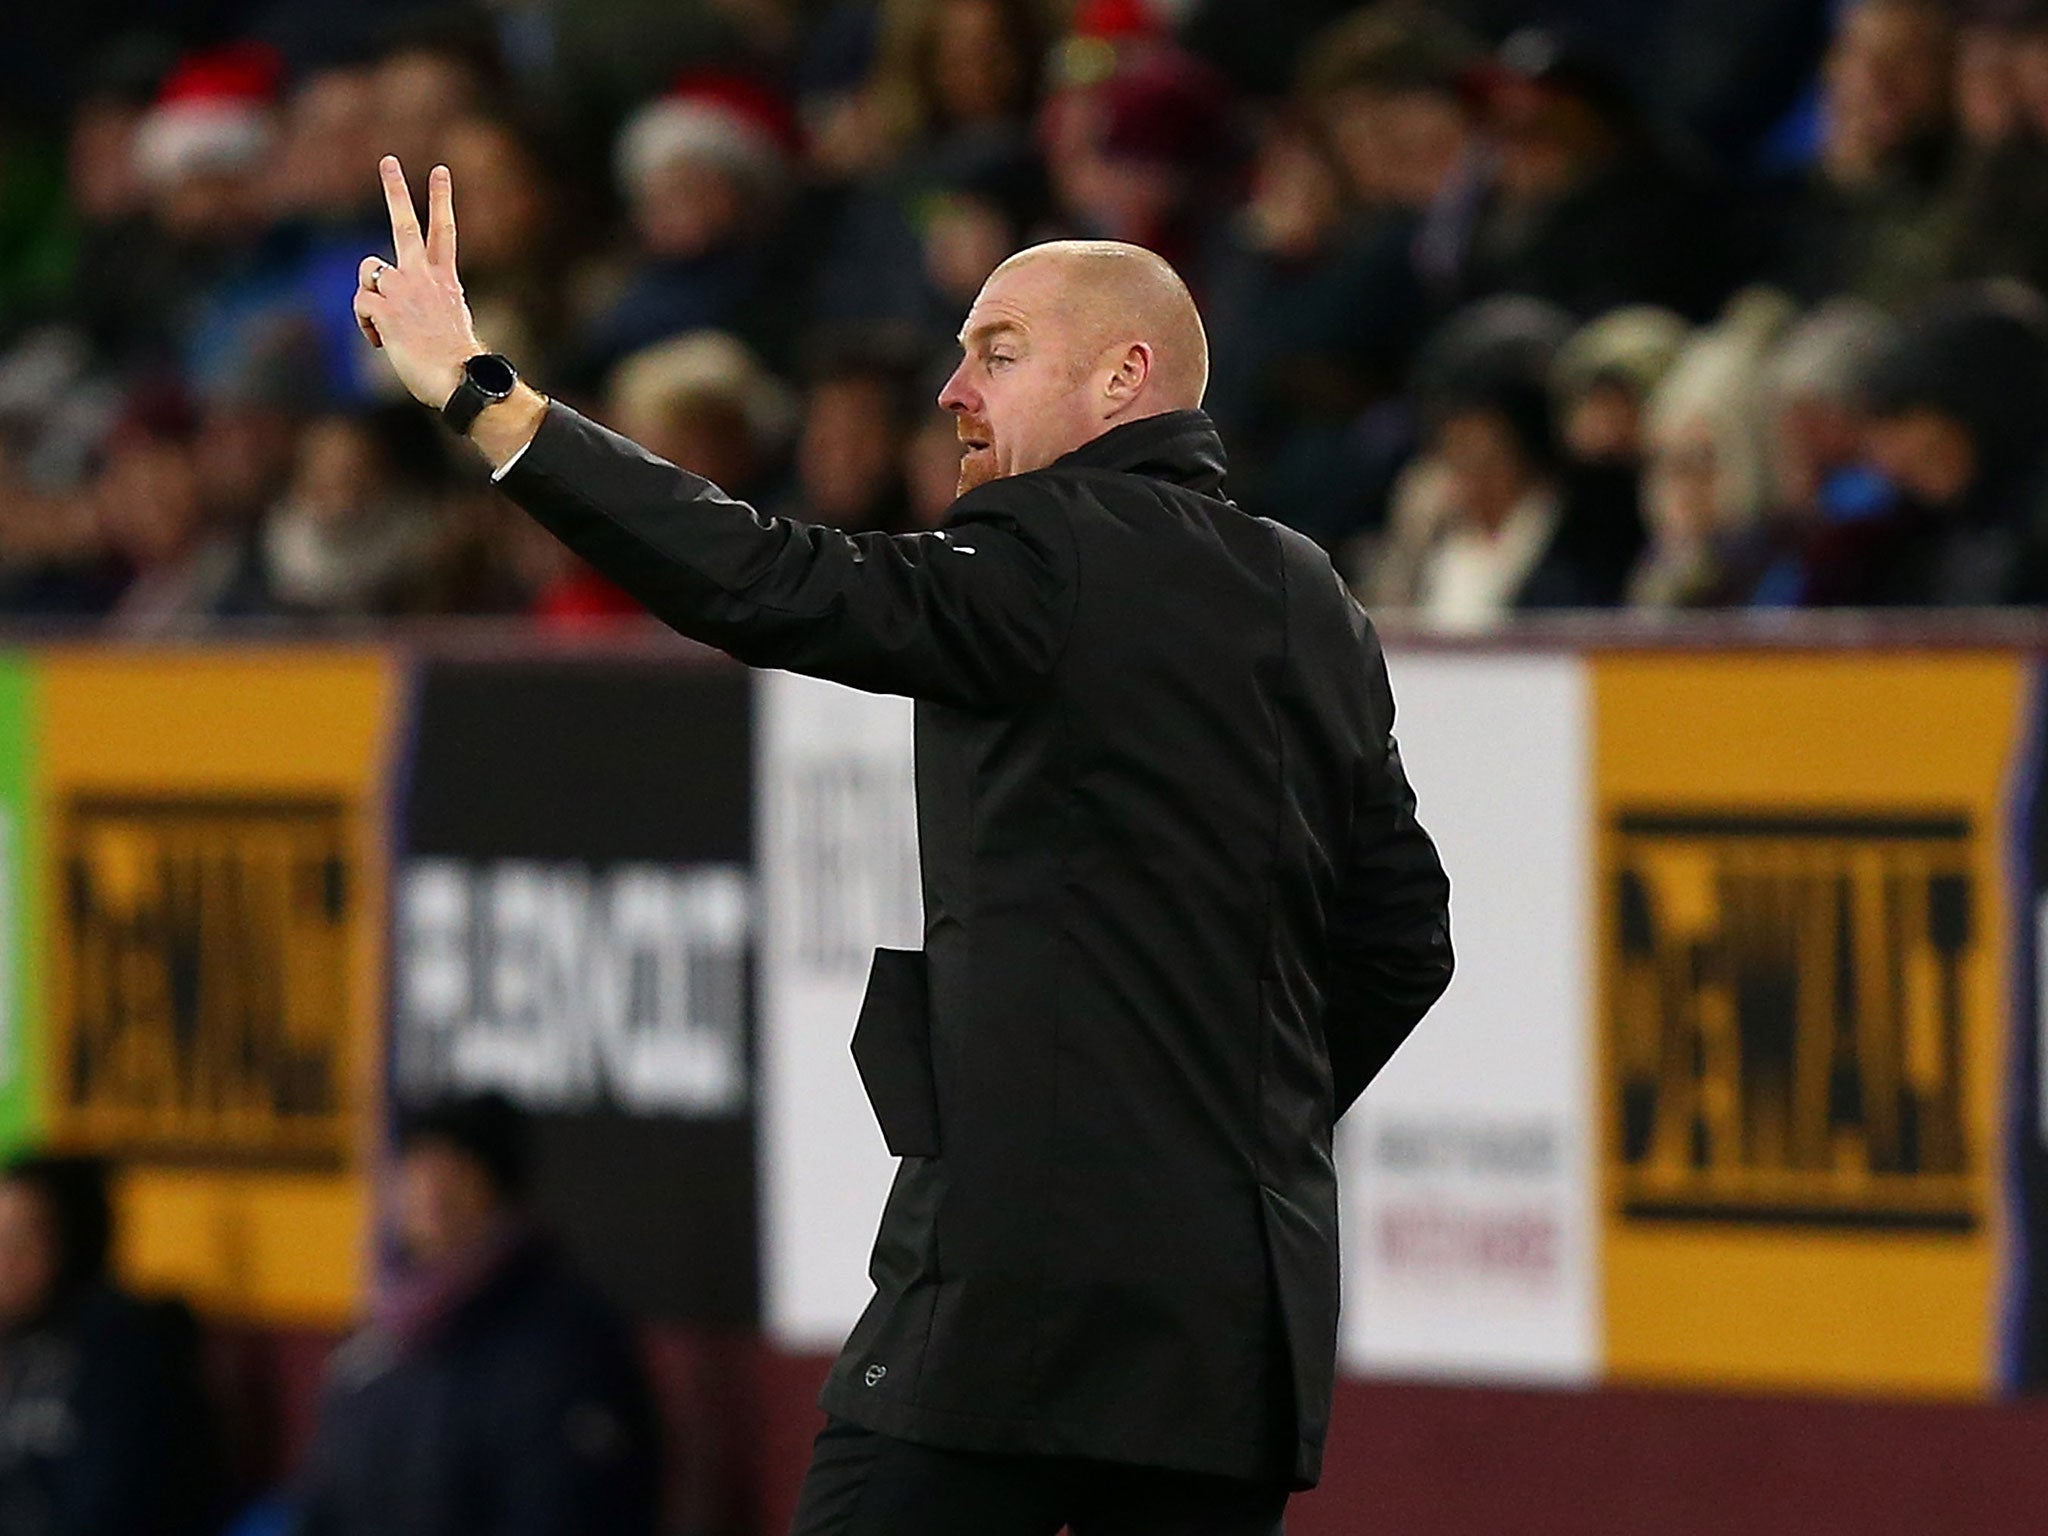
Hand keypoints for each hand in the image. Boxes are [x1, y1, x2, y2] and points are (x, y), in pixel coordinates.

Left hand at [354, 157, 483, 409]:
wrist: (459, 379)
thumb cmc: (456, 361)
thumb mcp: (449, 321)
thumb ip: (427, 301)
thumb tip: (400, 305)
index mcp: (445, 279)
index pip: (444, 230)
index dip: (441, 198)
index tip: (440, 171)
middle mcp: (423, 277)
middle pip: (405, 224)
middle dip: (396, 190)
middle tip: (388, 161)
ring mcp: (403, 290)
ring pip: (369, 271)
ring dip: (370, 292)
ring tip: (385, 321)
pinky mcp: (384, 309)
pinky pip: (361, 304)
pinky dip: (367, 324)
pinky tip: (383, 340)